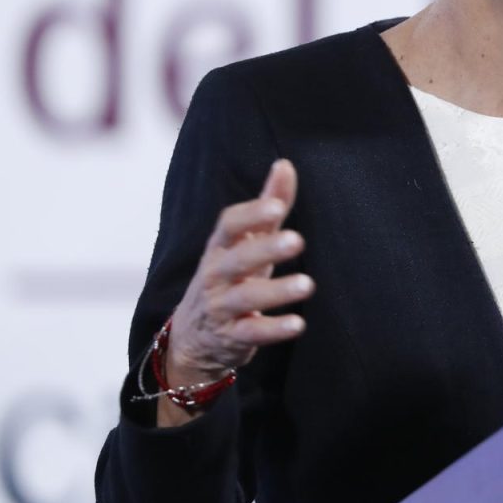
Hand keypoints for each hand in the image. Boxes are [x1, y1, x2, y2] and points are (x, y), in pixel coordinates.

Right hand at [159, 159, 314, 423]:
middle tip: (297, 240)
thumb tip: (285, 164)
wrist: (194, 337)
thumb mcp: (246, 241)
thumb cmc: (230, 276)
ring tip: (308, 284)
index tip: (277, 207)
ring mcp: (220, 307)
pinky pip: (251, 332)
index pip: (228, 225)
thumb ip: (268, 204)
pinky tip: (298, 324)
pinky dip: (273, 329)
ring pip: (244, 297)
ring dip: (276, 291)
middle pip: (236, 260)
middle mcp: (215, 275)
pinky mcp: (231, 337)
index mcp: (220, 247)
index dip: (251, 215)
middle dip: (265, 249)